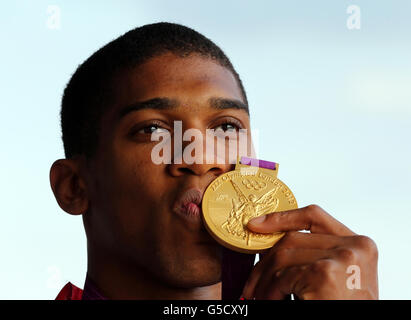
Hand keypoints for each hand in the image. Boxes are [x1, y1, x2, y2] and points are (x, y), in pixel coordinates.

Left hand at [242, 205, 377, 299]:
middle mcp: (354, 247)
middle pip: (292, 239)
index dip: (281, 217)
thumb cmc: (343, 305)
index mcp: (359, 245)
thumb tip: (272, 248)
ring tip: (258, 297)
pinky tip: (269, 302)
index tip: (256, 224)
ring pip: (282, 257)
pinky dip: (269, 293)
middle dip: (265, 261)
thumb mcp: (340, 278)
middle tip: (252, 283)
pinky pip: (282, 278)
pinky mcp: (324, 275)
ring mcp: (340, 258)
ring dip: (264, 281)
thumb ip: (316, 256)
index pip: (314, 216)